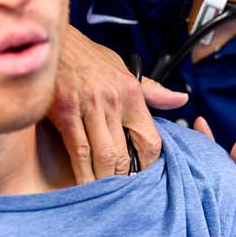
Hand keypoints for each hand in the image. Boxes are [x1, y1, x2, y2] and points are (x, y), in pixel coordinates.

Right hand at [49, 25, 187, 181]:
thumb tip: (182, 100)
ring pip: (103, 155)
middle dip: (125, 177)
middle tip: (125, 194)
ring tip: (107, 195)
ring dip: (105, 179)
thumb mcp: (124, 69)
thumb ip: (152, 91)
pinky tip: (85, 185)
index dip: (149, 162)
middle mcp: (113, 101)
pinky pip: (77, 150)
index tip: (146, 176)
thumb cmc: (89, 56)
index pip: (149, 137)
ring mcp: (87, 107)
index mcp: (131, 92)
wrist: (54, 41)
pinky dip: (82, 171)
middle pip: (125, 152)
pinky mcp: (64, 113)